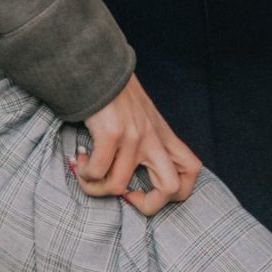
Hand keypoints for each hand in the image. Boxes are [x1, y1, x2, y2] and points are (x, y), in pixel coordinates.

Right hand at [73, 76, 201, 213]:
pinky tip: (79, 159)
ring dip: (95, 187)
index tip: (148, 186)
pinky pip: (97, 173)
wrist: (96, 65)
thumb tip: (133, 175)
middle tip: (124, 195)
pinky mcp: (111, 134)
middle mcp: (153, 138)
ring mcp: (134, 137)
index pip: (192, 170)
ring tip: (87, 172)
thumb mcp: (141, 116)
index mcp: (163, 135)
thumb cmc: (113, 94)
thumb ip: (145, 139)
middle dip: (147, 206)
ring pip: (119, 187)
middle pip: (172, 189)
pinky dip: (84, 174)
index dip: (175, 192)